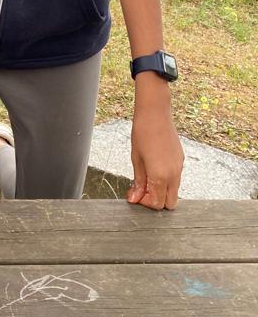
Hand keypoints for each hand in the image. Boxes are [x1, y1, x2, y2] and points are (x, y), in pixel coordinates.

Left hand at [126, 74, 183, 209]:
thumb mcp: (136, 159)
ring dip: (161, 191)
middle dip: (156, 201)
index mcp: (161, 176)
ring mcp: (180, 167)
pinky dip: (166, 181)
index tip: (135, 195)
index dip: (145, 203)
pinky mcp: (181, 160)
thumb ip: (138, 181)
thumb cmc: (143, 132)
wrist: (155, 113)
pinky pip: (176, 178)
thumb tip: (135, 198)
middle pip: (170, 203)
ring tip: (146, 178)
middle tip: (142, 190)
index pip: (158, 204)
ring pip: (174, 191)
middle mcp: (174, 174)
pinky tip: (154, 169)